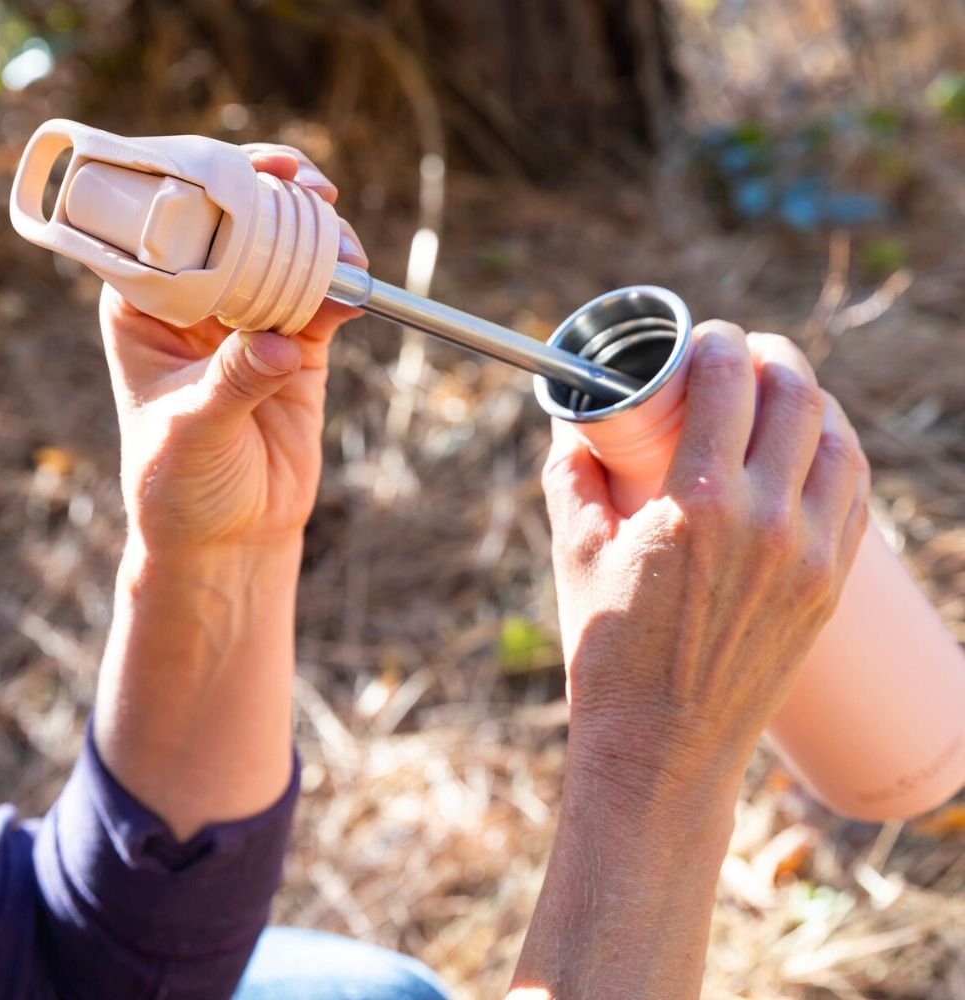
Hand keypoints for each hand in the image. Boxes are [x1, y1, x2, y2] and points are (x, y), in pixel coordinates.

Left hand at [92, 144, 365, 838]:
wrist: (231, 535)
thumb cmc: (181, 488)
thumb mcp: (195, 433)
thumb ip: (234, 383)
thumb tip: (279, 347)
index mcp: (144, 309)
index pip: (166, 225)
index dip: (204, 185)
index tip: (245, 169)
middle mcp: (195, 304)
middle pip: (234, 226)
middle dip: (271, 198)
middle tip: (308, 187)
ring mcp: (249, 323)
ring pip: (285, 256)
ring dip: (317, 239)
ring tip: (345, 241)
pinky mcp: (296, 349)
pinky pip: (321, 303)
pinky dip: (341, 289)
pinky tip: (356, 286)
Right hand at [542, 321, 869, 786]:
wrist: (663, 751)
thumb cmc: (608, 654)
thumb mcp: (575, 553)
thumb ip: (573, 475)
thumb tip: (572, 424)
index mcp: (699, 505)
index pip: (729, 380)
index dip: (715, 341)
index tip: (699, 340)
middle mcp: (769, 522)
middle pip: (798, 395)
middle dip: (768, 356)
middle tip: (739, 358)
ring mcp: (812, 556)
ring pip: (840, 440)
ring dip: (811, 401)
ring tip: (775, 397)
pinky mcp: (831, 587)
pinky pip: (854, 494)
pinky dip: (835, 454)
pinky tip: (806, 450)